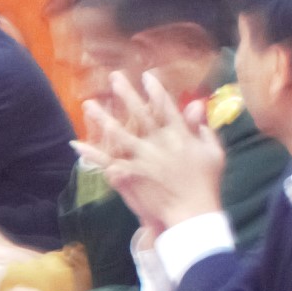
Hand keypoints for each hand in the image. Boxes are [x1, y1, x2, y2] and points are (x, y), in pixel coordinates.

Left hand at [100, 76, 226, 231]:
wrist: (193, 214)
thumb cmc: (207, 185)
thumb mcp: (214, 154)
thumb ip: (205, 130)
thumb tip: (198, 110)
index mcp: (180, 135)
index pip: (165, 107)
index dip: (155, 91)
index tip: (146, 76)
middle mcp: (159, 142)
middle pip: (139, 113)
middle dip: (126, 94)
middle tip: (114, 77)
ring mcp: (143, 158)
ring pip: (118, 133)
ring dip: (102, 118)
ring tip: (88, 104)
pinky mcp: (131, 175)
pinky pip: (107, 161)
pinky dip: (91, 153)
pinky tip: (77, 144)